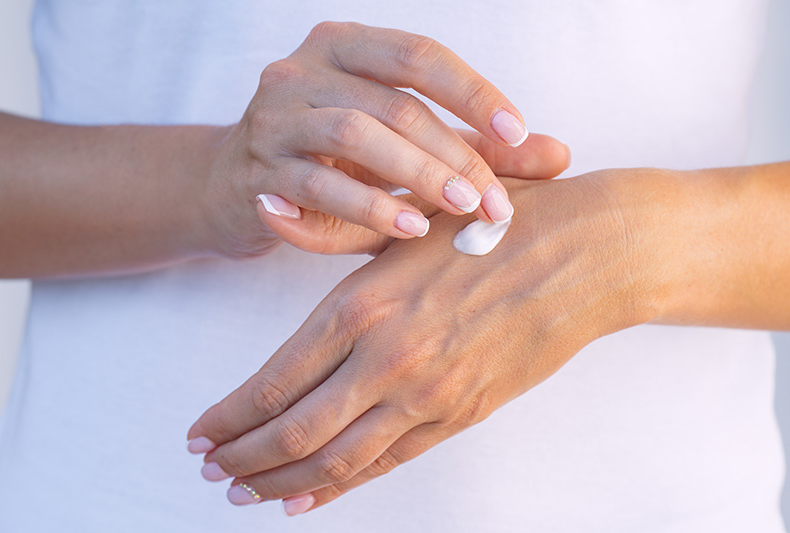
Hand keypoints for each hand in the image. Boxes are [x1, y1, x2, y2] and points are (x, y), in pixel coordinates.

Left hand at [188, 170, 667, 511]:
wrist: (589, 254)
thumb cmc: (495, 225)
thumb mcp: (408, 220)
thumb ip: (335, 232)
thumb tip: (275, 216)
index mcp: (364, 304)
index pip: (274, 379)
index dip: (229, 416)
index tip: (200, 433)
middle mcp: (388, 358)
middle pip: (294, 430)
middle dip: (242, 457)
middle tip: (210, 470)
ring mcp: (428, 394)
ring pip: (336, 459)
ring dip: (282, 482)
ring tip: (245, 493)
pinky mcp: (462, 413)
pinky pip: (388, 462)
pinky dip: (341, 486)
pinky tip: (309, 498)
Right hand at [200, 21, 568, 257]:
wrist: (235, 187)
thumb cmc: (334, 162)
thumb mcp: (404, 146)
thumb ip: (476, 147)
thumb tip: (558, 155)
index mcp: (345, 47)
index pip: (420, 56)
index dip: (473, 93)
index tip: (519, 135)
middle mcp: (304, 69)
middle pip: (394, 103)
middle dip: (453, 152)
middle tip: (494, 199)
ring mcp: (275, 117)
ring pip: (354, 134)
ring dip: (414, 175)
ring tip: (459, 210)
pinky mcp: (257, 171)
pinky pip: (317, 186)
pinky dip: (367, 207)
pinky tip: (408, 227)